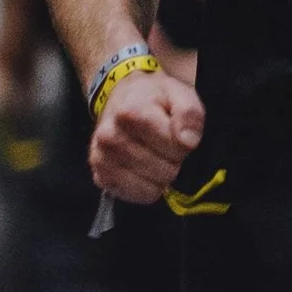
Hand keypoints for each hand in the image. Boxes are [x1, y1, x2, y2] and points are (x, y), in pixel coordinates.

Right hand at [89, 67, 204, 201]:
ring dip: (159, 175)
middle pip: (166, 171)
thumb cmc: (155, 99)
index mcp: (129, 114)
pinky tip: (143, 168)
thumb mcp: (180, 95)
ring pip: (153, 187)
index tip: (174, 131)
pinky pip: (138, 196)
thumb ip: (189, 114)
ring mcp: (102, 160)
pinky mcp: (101, 178)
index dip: (183, 143)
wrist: (124, 98)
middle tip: (163, 144)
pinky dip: (147, 187)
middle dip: (171, 160)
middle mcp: (109, 138)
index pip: (176, 148)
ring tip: (152, 154)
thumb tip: (187, 141)